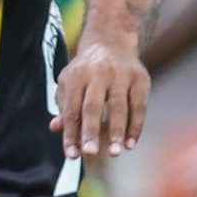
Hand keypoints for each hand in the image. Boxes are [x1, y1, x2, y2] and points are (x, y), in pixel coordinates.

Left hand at [57, 38, 150, 157]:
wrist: (112, 41)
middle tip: (90, 152)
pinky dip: (136, 126)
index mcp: (77, 75)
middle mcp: (99, 73)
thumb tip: (55, 128)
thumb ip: (64, 107)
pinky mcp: (141, 78)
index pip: (72, 109)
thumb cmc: (86, 71)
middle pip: (93, 106)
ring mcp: (121, 75)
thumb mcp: (70, 83)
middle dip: (91, 130)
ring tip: (114, 152)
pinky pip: (139, 106)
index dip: (71, 133)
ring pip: (119, 107)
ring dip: (116, 131)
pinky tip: (130, 143)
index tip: (72, 155)